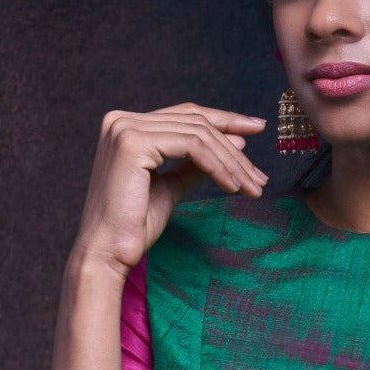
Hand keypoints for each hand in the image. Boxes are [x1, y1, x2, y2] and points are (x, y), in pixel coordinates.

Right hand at [76, 103, 268, 273]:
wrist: (109, 253)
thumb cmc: (134, 228)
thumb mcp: (171, 188)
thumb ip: (196, 164)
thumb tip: (235, 143)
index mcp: (127, 127)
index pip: (185, 115)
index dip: (224, 120)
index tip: (255, 130)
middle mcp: (121, 121)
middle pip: (195, 121)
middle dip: (234, 145)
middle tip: (260, 173)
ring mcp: (125, 128)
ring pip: (198, 134)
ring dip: (232, 161)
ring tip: (252, 187)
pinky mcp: (134, 142)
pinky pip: (192, 146)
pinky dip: (218, 165)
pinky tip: (233, 186)